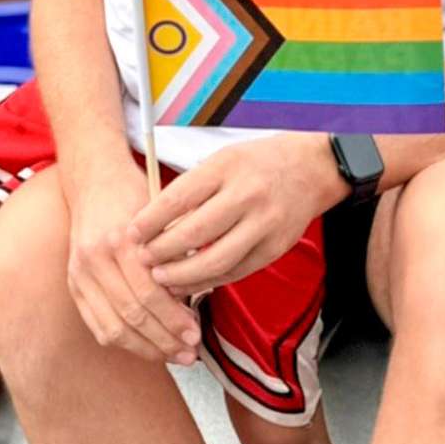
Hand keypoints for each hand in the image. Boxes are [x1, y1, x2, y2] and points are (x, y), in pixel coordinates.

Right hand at [65, 152, 200, 364]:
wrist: (94, 181)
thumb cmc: (134, 196)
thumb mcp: (161, 218)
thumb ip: (174, 257)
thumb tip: (193, 303)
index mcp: (121, 240)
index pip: (148, 293)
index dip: (173, 320)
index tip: (195, 335)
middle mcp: (96, 258)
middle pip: (131, 314)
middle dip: (164, 340)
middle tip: (190, 351)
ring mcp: (80, 272)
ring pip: (112, 327)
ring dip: (146, 348)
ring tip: (173, 355)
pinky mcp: (74, 283)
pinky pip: (97, 325)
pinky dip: (123, 341)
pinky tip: (146, 347)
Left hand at [135, 133, 346, 295]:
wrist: (313, 168)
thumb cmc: (257, 163)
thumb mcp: (221, 160)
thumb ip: (192, 188)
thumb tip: (152, 223)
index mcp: (226, 167)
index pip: (178, 198)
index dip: (150, 221)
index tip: (131, 234)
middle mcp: (246, 196)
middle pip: (194, 233)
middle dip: (161, 252)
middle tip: (142, 261)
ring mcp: (264, 224)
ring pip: (215, 261)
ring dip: (182, 275)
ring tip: (161, 279)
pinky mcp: (275, 248)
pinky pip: (236, 272)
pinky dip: (209, 281)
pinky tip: (190, 283)